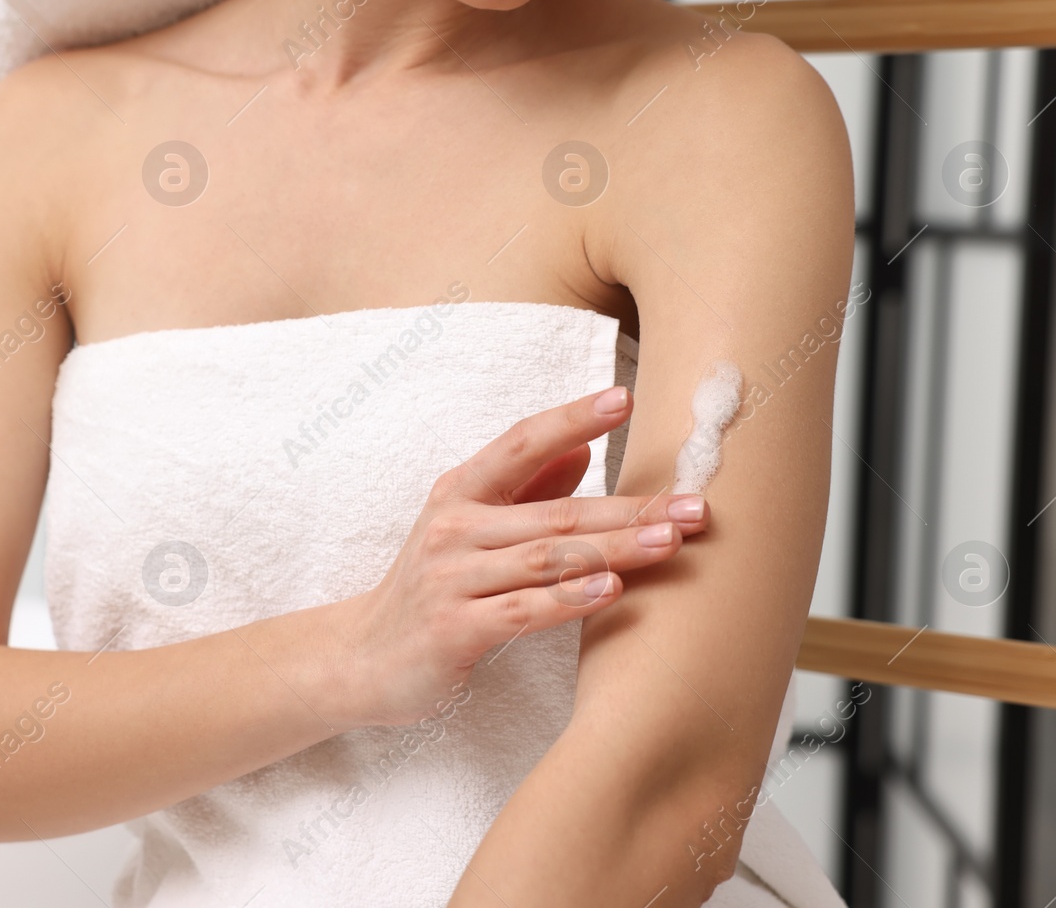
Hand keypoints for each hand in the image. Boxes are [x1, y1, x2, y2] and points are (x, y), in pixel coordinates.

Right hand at [338, 385, 710, 726]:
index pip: (521, 443)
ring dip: (615, 548)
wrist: (362, 658)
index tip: (623, 397)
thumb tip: (582, 451)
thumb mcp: (466, 527)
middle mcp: (453, 527)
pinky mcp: (454, 630)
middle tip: (694, 504)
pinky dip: (570, 599)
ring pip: (548, 558)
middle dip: (630, 506)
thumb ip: (523, 490)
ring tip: (671, 541)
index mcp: (459, 491)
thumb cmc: (429, 587)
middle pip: (555, 511)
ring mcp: (451, 578)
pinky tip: (613, 589)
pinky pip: (522, 610)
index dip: (571, 419)